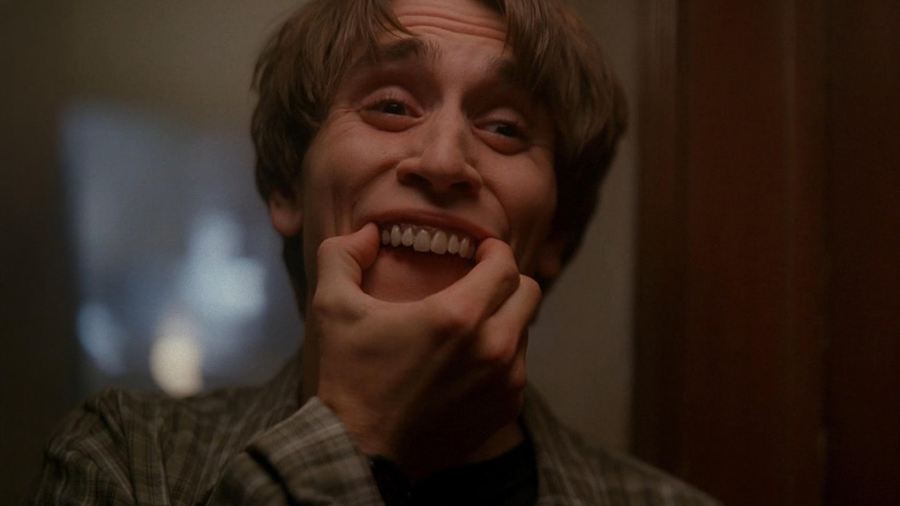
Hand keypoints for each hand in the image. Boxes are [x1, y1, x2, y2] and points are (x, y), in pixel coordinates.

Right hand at [307, 223, 540, 474]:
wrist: (360, 452)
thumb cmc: (348, 376)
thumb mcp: (332, 306)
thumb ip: (343, 254)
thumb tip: (367, 233)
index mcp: (458, 314)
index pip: (505, 263)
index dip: (493, 251)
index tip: (477, 254)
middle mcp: (494, 346)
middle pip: (528, 292)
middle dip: (506, 281)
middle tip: (478, 285)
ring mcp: (505, 381)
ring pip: (526, 330)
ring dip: (504, 320)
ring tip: (470, 328)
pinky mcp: (506, 408)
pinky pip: (520, 367)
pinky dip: (502, 358)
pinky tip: (469, 364)